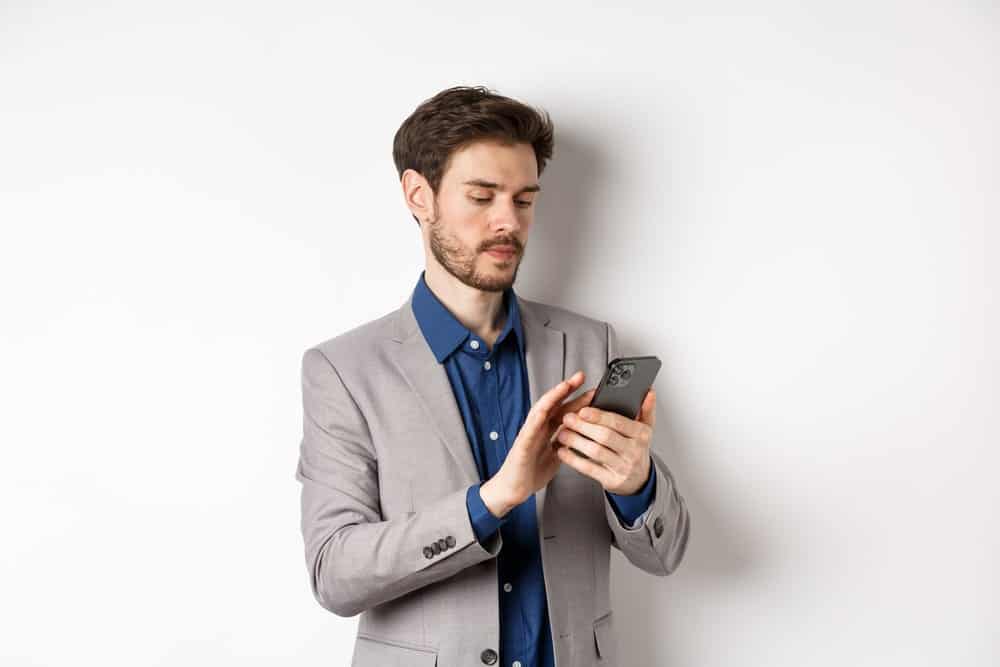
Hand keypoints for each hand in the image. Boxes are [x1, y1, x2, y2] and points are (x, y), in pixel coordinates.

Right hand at [480, 371, 596, 516]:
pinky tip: (543, 411)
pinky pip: (529, 430)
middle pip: (554, 405)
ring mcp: (529, 435)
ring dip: (552, 397)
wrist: (513, 489)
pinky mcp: (521, 446)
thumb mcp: (556, 455)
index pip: (564, 410)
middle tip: (581, 376)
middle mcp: (537, 429)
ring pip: (540, 411)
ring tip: (564, 386)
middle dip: (567, 390)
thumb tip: (582, 433)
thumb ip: (566, 442)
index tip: (593, 390)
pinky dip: (536, 419)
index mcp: (547, 431)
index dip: (578, 399)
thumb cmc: (531, 472)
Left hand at [554, 388, 656, 494]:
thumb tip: (649, 392)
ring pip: (596, 452)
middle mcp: (633, 451)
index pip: (619, 422)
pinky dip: (574, 460)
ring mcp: (622, 468)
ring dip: (576, 441)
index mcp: (641, 435)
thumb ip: (646, 410)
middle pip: (605, 436)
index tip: (583, 410)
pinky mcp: (610, 481)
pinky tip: (563, 451)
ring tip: (563, 433)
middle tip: (568, 418)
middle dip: (584, 426)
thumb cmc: (636, 449)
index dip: (600, 416)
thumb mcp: (645, 429)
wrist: (639, 480)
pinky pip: (589, 469)